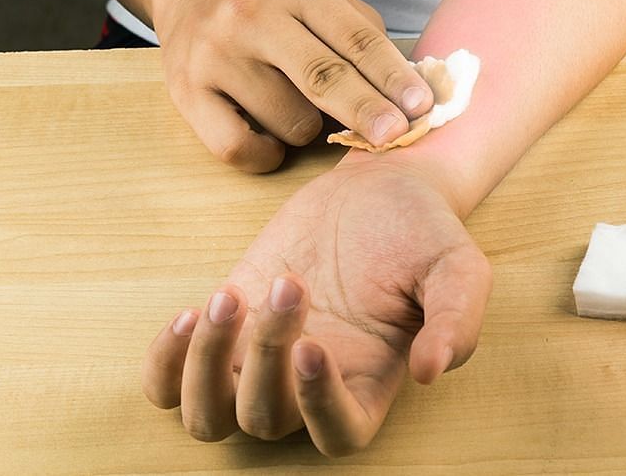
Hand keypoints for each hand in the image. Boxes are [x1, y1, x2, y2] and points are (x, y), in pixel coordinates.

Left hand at [141, 158, 491, 455]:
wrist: (377, 189)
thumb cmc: (422, 232)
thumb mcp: (458, 266)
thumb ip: (456, 318)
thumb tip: (433, 370)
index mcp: (369, 382)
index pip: (338, 436)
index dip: (316, 405)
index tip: (312, 345)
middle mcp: (310, 386)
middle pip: (266, 422)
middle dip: (266, 356)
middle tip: (290, 282)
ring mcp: (260, 362)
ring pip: (209, 418)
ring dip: (207, 367)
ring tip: (230, 297)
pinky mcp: (226, 332)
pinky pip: (168, 386)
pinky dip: (167, 363)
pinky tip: (194, 313)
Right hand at [153, 0, 433, 171]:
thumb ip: (364, 34)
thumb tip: (409, 91)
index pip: (356, 39)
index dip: (392, 76)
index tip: (421, 105)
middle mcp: (252, 17)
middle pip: (323, 78)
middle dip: (366, 111)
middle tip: (396, 135)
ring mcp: (215, 56)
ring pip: (289, 120)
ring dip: (310, 127)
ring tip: (298, 105)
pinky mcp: (186, 93)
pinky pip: (239, 147)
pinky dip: (267, 154)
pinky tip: (274, 138)